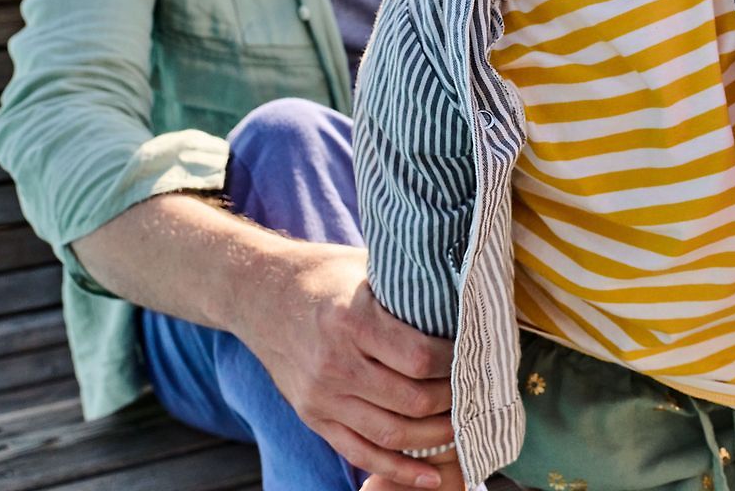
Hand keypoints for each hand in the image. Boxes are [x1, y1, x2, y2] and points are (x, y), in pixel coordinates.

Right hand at [238, 244, 455, 488]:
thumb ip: (409, 286)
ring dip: (436, 437)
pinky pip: (359, 452)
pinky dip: (397, 468)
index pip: (421, 358)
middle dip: (453, 401)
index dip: (456, 363)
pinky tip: (429, 476)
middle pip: (411, 400)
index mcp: (352, 321)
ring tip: (464, 427)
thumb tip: (466, 294)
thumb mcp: (367, 266)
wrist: (257, 292)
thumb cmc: (324, 274)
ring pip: (391, 433)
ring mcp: (320, 395)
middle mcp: (334, 364)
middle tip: (477, 391)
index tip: (475, 355)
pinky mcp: (312, 415)